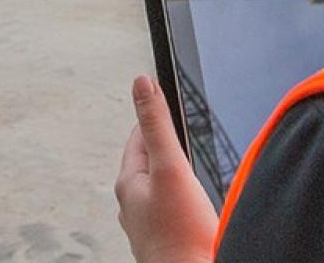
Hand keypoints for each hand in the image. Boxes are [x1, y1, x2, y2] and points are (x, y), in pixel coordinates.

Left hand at [114, 74, 218, 262]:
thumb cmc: (181, 235)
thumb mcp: (170, 167)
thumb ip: (157, 125)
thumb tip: (141, 83)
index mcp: (128, 184)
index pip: (138, 137)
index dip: (155, 116)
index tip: (165, 97)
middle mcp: (134, 205)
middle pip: (149, 162)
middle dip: (166, 146)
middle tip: (181, 131)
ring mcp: (149, 224)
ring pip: (160, 187)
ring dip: (175, 174)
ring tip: (189, 164)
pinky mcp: (166, 239)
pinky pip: (172, 208)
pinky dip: (182, 198)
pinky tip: (195, 202)